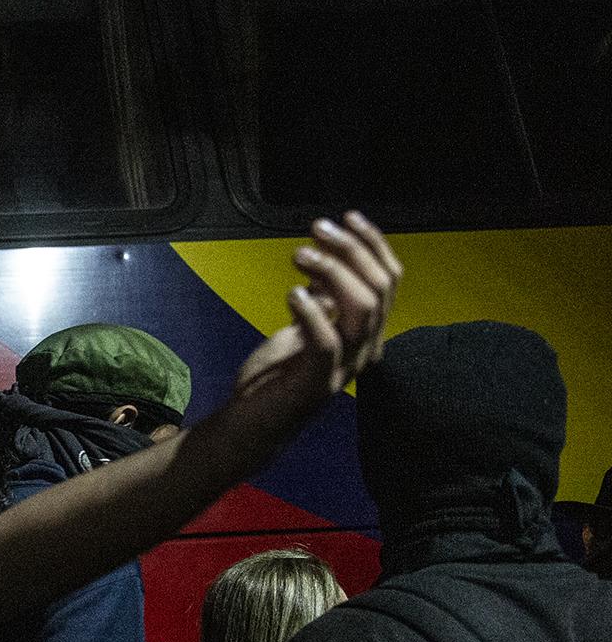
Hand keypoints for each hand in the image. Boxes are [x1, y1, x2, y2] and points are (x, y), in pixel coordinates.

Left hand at [231, 211, 399, 422]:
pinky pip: (327, 342)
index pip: (389, 280)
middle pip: (379, 288)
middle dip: (351, 249)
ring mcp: (344, 368)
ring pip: (362, 310)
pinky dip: (312, 313)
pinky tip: (292, 294)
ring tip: (299, 255)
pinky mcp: (317, 384)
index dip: (373, 244)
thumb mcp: (304, 328)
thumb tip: (325, 264)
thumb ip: (322, 300)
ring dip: (333, 272)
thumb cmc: (277, 376)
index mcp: (366, 333)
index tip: (347, 217)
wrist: (252, 424)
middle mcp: (364, 349)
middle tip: (315, 230)